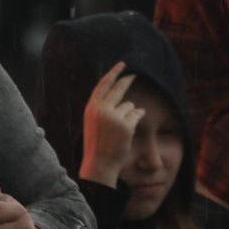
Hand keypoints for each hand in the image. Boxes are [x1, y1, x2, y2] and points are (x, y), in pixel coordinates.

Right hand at [78, 61, 143, 187]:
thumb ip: (101, 108)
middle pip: (118, 89)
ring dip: (129, 113)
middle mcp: (101, 110)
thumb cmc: (97, 143)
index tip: (121, 65)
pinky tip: (130, 129)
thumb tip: (117, 95)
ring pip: (129, 105)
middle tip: (135, 74)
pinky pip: (137, 115)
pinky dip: (137, 118)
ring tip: (121, 129)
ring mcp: (114, 117)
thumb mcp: (93, 122)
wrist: (100, 163)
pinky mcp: (126, 125)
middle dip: (127, 80)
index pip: (103, 85)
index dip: (113, 73)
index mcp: (91, 108)